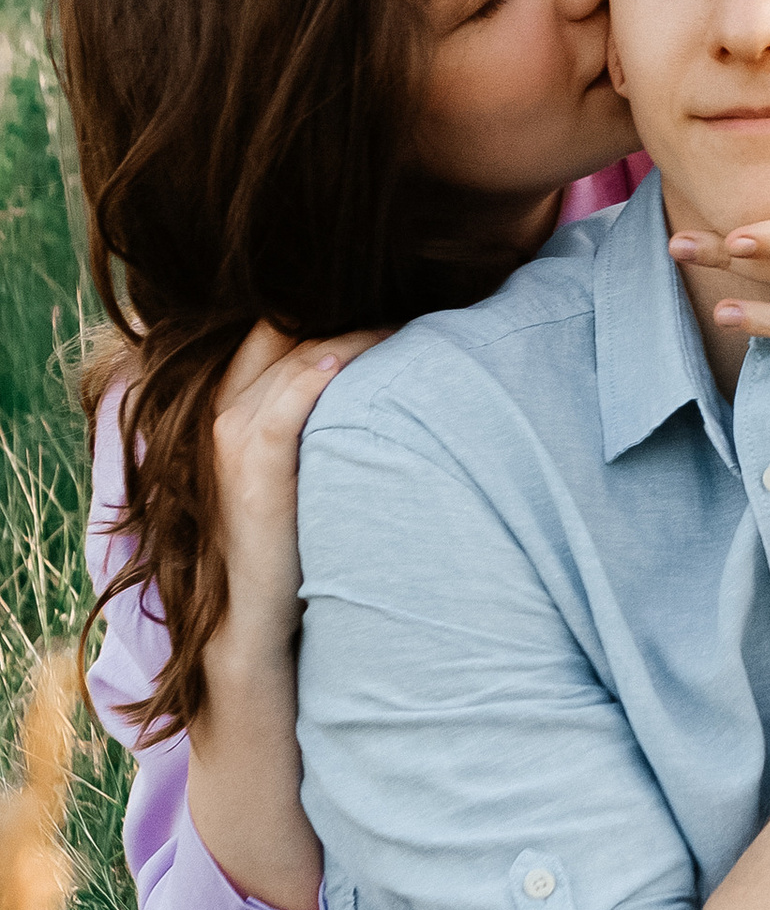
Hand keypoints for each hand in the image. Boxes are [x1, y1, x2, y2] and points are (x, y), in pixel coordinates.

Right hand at [206, 320, 387, 665]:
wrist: (255, 614)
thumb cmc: (291, 539)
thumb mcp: (296, 467)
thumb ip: (313, 419)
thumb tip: (380, 382)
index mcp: (228, 405)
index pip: (272, 327)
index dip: (323, 306)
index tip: (385, 295)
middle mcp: (221, 410)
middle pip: (281, 328)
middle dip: (341, 308)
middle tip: (407, 299)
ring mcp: (231, 435)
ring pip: (295, 354)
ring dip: (355, 332)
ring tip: (409, 321)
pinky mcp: (252, 464)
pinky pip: (290, 396)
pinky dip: (322, 369)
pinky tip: (357, 354)